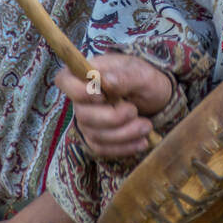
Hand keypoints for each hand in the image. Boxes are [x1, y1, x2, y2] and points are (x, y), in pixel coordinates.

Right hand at [55, 52, 172, 158]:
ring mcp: (88, 120)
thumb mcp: (141, 74)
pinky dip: (123, 147)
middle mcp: (83, 98)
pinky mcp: (97, 138)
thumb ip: (124, 77)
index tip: (102, 96)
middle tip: (134, 111)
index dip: (77, 91)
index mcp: (90, 73)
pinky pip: (102, 149)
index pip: (64, 80)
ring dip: (123, 134)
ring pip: (94, 135)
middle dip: (112, 118)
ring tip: (146, 126)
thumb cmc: (146, 81)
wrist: (157, 100)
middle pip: (82, 114)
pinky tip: (142, 142)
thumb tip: (105, 81)